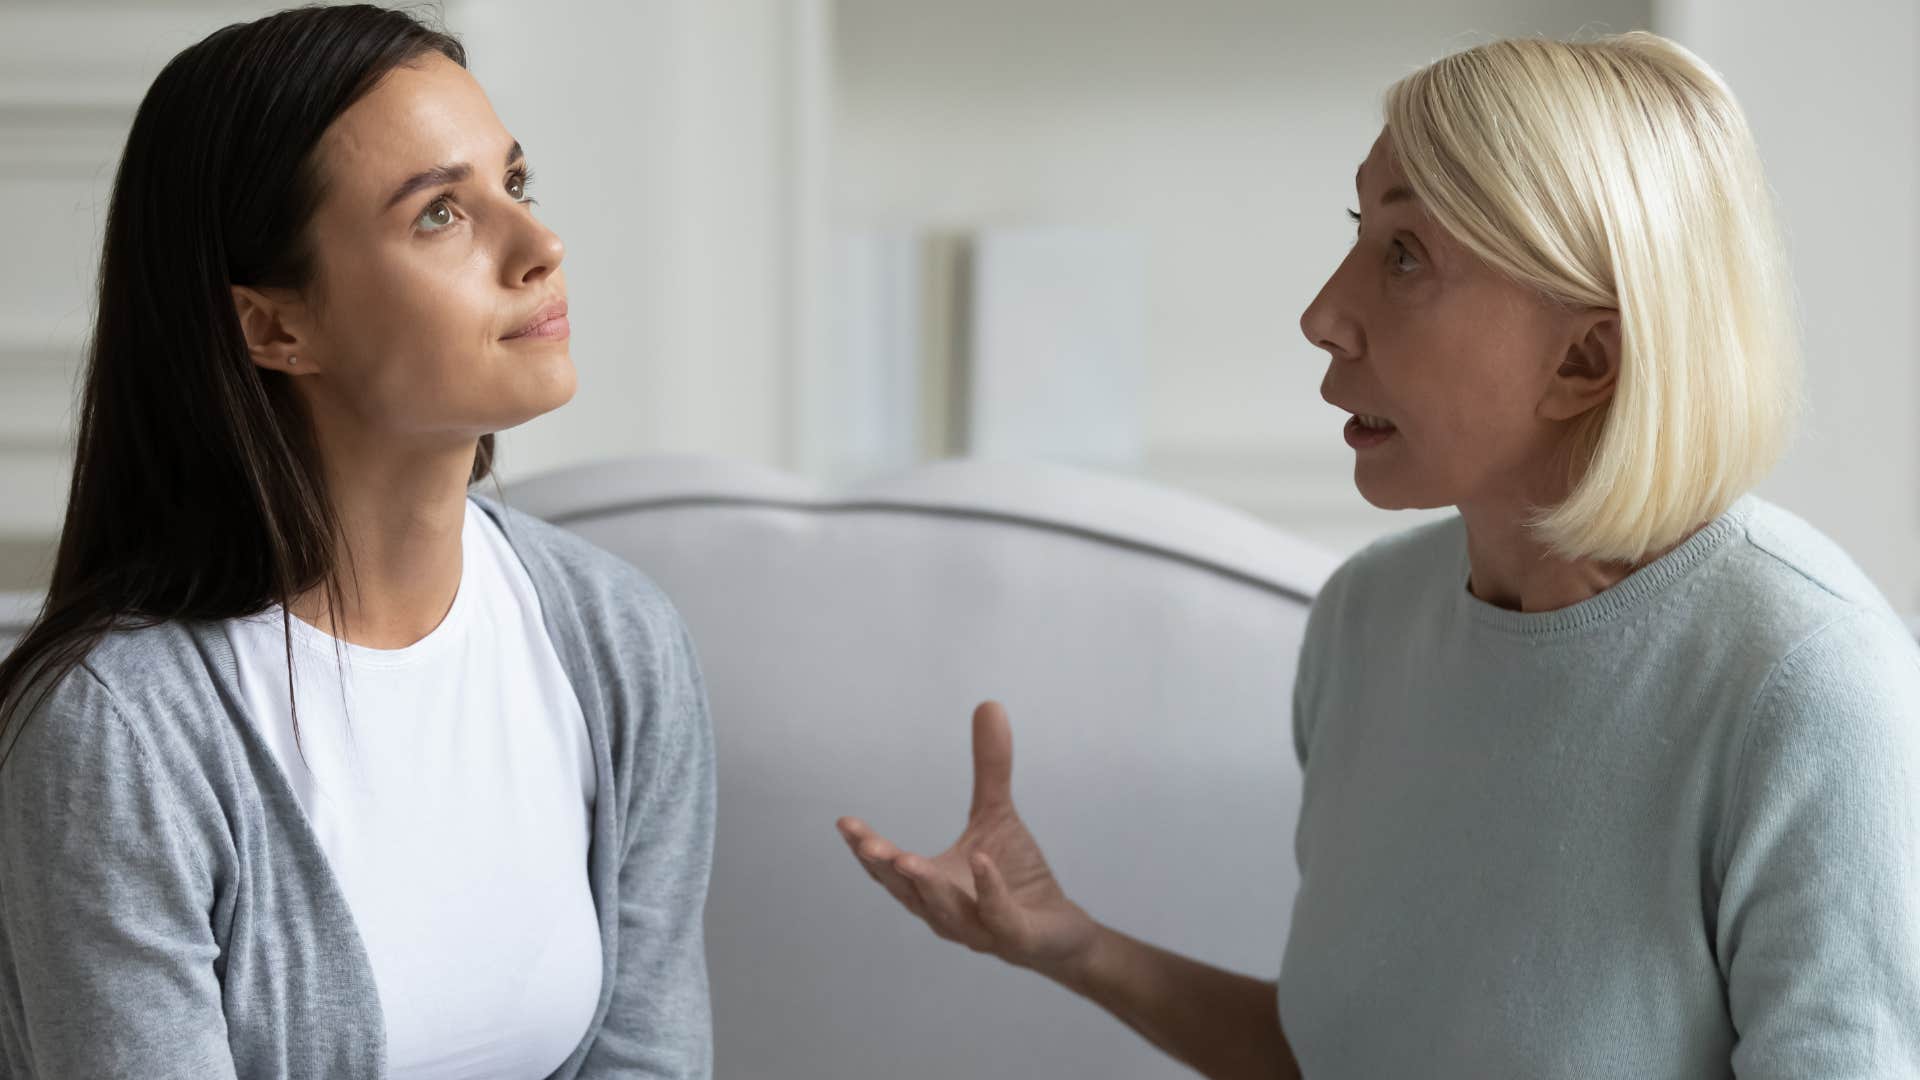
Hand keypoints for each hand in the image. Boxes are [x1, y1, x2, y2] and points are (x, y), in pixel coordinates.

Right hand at [837, 701, 1099, 979]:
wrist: (1059, 930)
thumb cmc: (1015, 876)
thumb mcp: (997, 814)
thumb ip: (989, 768)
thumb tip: (989, 703)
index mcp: (930, 885)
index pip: (890, 870)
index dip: (866, 849)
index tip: (844, 822)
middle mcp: (945, 912)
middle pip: (907, 892)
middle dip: (884, 867)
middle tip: (865, 843)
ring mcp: (978, 929)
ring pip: (945, 910)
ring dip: (926, 885)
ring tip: (907, 859)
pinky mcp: (1015, 936)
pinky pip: (997, 914)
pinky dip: (987, 890)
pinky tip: (981, 859)